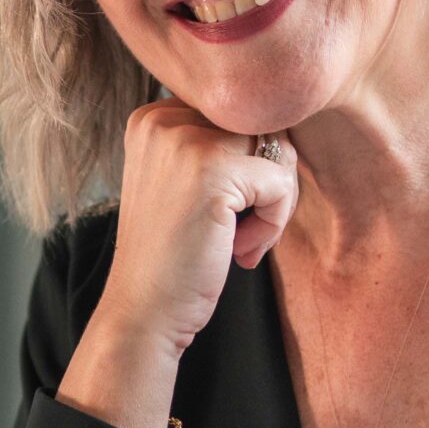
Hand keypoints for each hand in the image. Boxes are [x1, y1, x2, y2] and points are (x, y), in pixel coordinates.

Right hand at [97, 98, 300, 357]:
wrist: (143, 311)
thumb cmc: (173, 256)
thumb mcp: (185, 184)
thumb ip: (219, 147)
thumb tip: (285, 127)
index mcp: (155, 117)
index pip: (240, 116)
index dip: (251, 165)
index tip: (226, 211)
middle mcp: (164, 120)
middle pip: (263, 128)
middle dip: (269, 183)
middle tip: (242, 231)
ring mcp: (186, 142)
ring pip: (278, 152)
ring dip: (273, 203)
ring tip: (240, 241)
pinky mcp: (212, 171)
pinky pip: (281, 183)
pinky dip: (274, 223)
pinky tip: (240, 251)